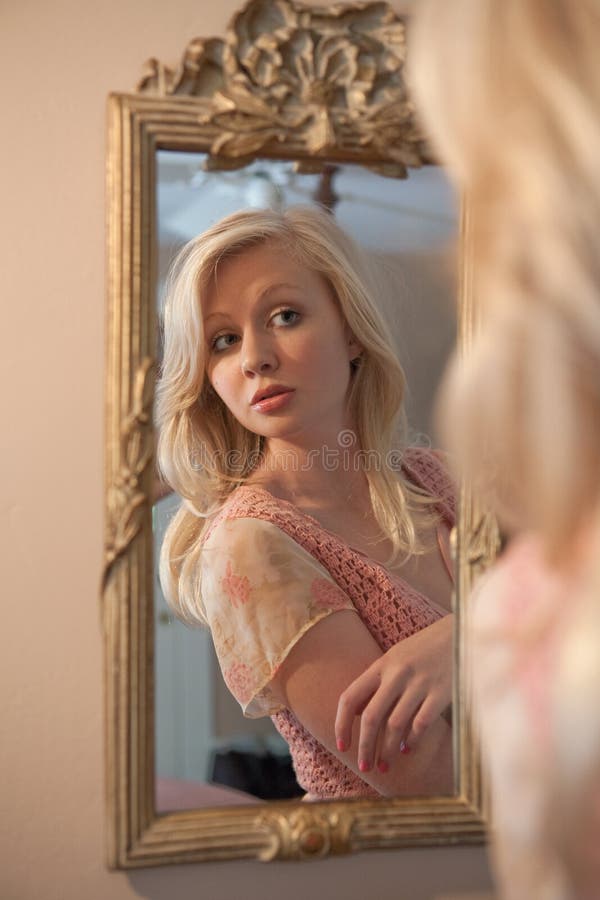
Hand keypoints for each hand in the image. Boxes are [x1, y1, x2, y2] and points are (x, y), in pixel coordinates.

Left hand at [334, 615, 453, 771]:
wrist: (462, 631)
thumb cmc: (425, 648)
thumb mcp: (396, 657)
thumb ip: (376, 682)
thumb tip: (355, 712)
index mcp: (382, 664)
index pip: (350, 697)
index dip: (341, 724)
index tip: (341, 746)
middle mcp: (397, 673)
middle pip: (371, 717)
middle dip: (364, 747)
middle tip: (363, 767)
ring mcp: (420, 683)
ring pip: (395, 725)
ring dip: (387, 751)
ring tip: (384, 766)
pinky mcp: (442, 692)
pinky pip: (421, 723)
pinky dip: (412, 740)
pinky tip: (408, 749)